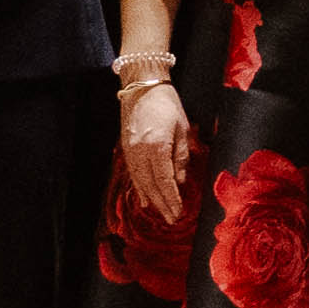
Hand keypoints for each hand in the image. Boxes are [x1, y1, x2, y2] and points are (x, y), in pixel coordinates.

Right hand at [116, 78, 192, 218]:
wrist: (142, 88)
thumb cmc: (167, 105)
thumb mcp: (182, 130)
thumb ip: (181, 157)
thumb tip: (180, 181)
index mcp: (157, 147)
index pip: (165, 181)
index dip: (171, 199)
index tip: (178, 213)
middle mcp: (140, 152)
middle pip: (151, 186)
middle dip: (162, 204)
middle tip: (171, 219)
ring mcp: (130, 151)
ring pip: (140, 182)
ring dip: (151, 199)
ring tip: (159, 213)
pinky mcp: (126, 148)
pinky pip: (133, 174)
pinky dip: (139, 188)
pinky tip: (144, 199)